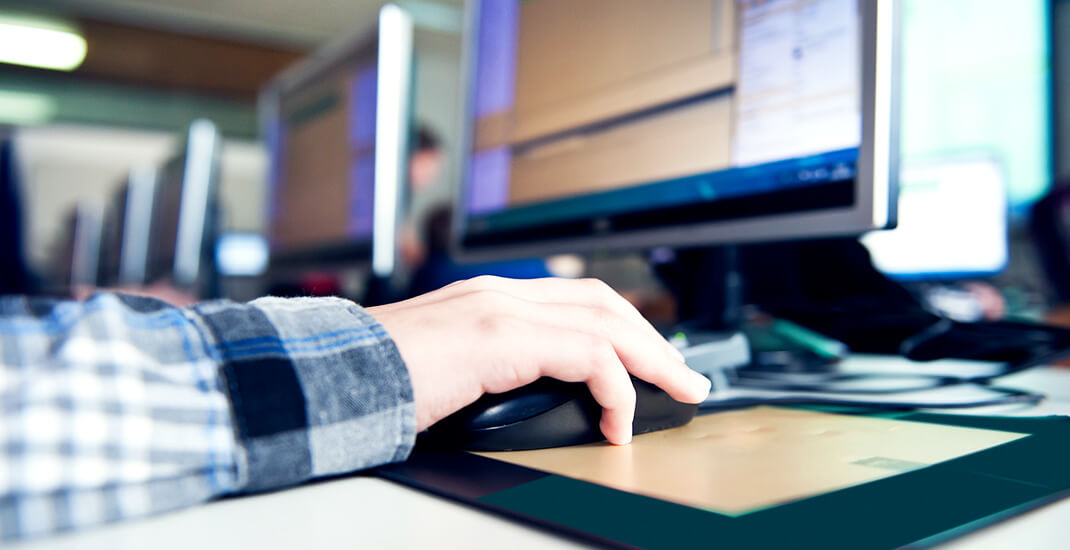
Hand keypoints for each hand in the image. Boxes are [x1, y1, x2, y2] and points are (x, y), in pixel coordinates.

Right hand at [367, 276, 710, 444]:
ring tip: (678, 391)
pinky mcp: (499, 336)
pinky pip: (587, 354)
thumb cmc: (378, 382)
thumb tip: (540, 401)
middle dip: (653, 340)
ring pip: (606, 320)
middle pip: (604, 301)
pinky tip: (619, 417)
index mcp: (489, 298)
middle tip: (685, 376)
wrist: (330, 377)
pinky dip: (616, 386)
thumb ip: (494, 370)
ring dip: (652, 358)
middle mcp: (500, 292)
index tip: (652, 360)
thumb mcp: (452, 370)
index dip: (625, 327)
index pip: (578, 299)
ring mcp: (500, 308)